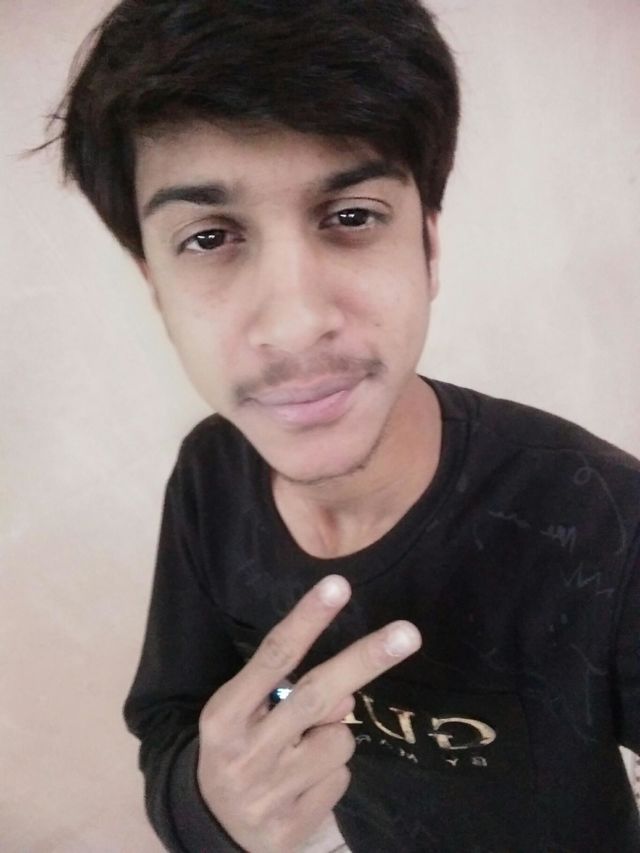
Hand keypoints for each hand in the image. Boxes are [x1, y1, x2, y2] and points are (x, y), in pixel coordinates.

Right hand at [197, 574, 421, 852]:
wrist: (212, 828)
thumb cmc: (238, 748)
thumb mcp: (246, 714)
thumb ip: (288, 693)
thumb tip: (345, 695)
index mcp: (224, 714)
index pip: (273, 656)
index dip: (308, 619)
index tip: (339, 586)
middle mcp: (244, 752)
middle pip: (317, 694)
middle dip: (365, 660)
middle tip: (408, 633)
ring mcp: (268, 793)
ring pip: (340, 741)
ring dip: (336, 737)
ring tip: (302, 753)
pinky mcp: (290, 828)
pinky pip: (340, 780)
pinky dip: (331, 775)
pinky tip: (302, 784)